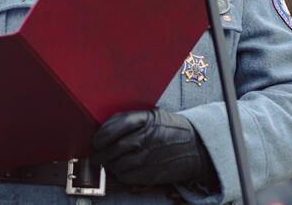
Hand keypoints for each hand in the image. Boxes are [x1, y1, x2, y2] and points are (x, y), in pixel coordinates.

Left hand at [90, 108, 214, 185]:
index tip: (96, 139)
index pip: (119, 124)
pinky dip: (118, 173)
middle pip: (115, 146)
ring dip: (108, 163)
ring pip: (118, 163)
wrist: (197, 148)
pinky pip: (126, 176)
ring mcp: (150, 157)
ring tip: (107, 161)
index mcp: (148, 119)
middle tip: (95, 153)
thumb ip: (133, 119)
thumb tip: (105, 128)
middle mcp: (148, 138)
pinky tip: (119, 169)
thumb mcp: (155, 116)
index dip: (103, 132)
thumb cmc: (172, 130)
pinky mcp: (151, 173)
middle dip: (100, 151)